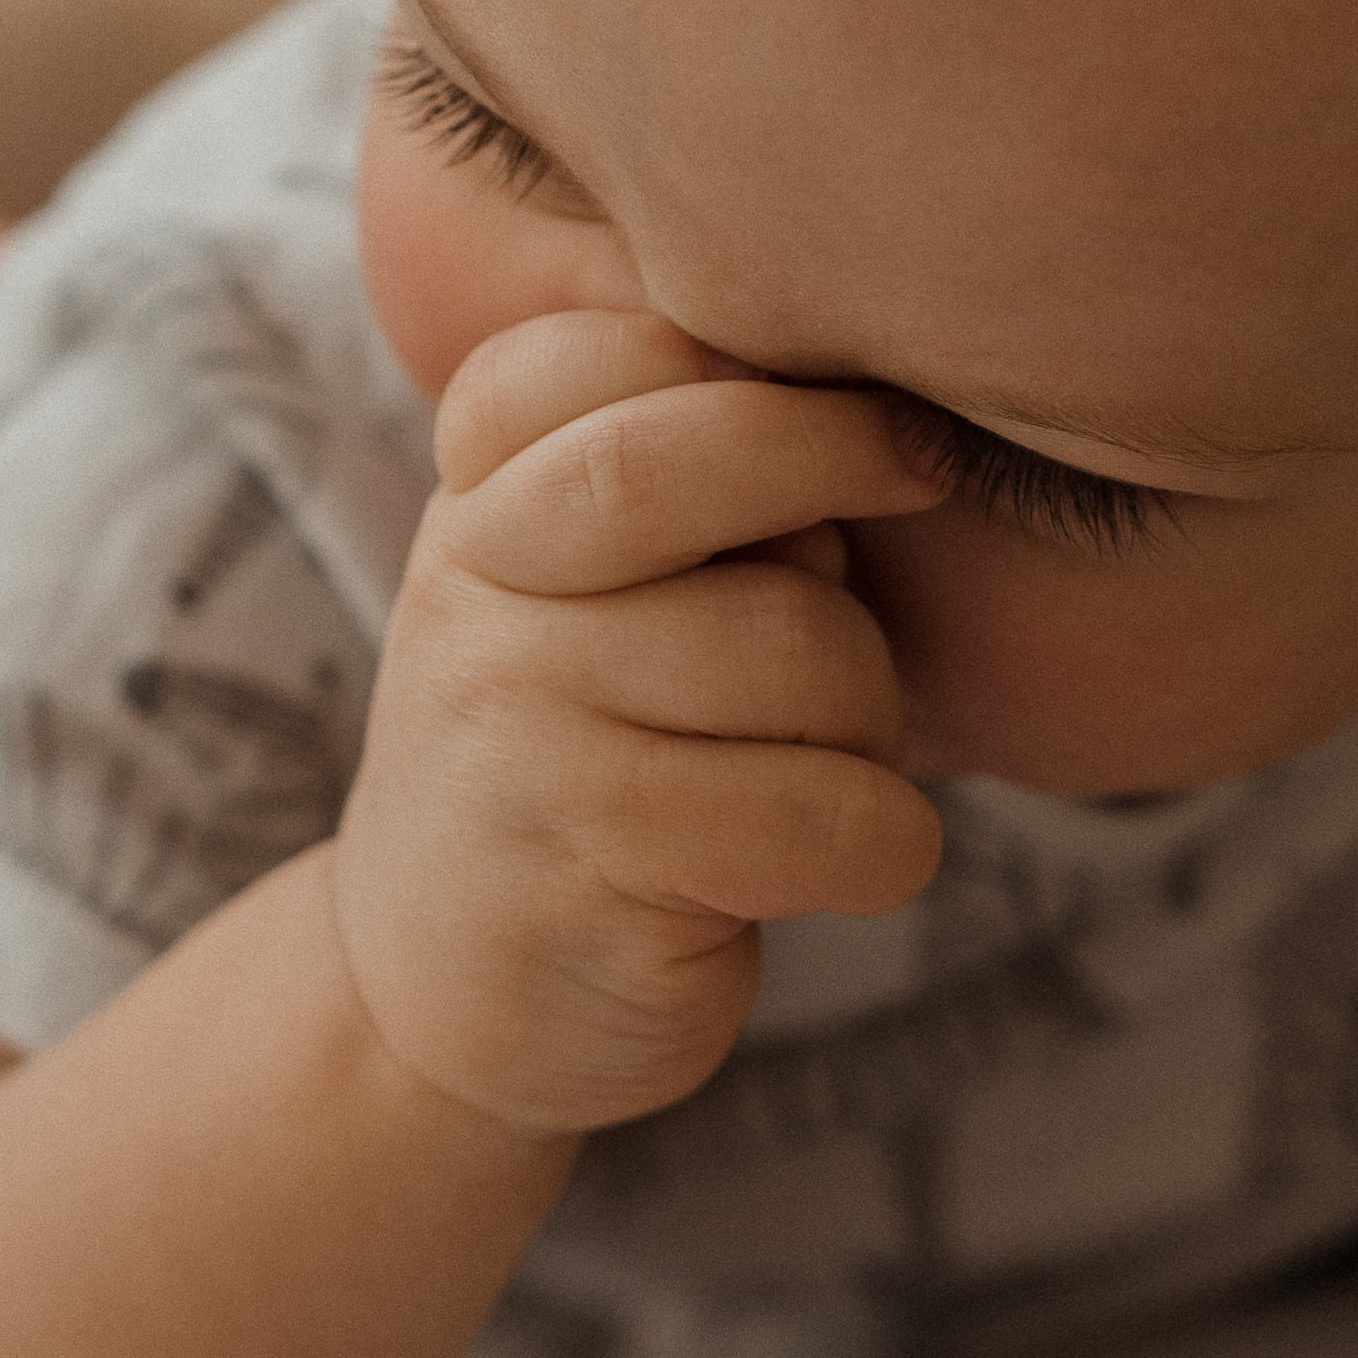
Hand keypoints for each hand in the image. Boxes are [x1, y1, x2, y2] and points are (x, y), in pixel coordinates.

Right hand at [333, 310, 946, 1136]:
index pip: (606, 360)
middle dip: (844, 460)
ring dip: (875, 721)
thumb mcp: (573, 598)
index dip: (768, 378)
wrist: (434, 997)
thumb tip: (883, 412)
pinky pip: (832, 815)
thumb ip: (680, 485)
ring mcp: (520, 734)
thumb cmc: (579, 767)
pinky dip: (886, 848)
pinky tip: (835, 870)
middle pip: (696, 467)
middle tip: (923, 484)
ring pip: (803, 651)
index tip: (879, 426)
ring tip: (823, 769)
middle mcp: (473, 599)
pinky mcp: (593, 870)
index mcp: (477, 508)